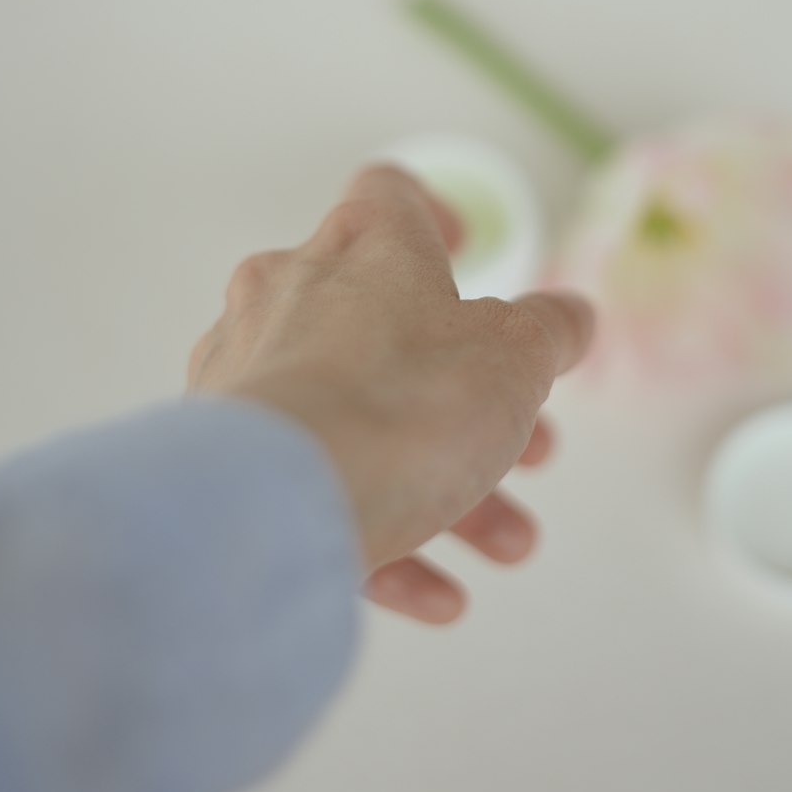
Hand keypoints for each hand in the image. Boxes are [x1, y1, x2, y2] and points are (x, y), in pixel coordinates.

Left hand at [186, 164, 594, 622]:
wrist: (276, 504)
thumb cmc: (404, 404)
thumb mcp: (516, 358)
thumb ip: (549, 329)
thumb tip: (566, 315)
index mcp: (364, 246)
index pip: (392, 195)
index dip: (435, 219)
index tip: (465, 255)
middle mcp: (291, 293)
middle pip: (393, 334)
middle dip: (470, 400)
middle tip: (526, 448)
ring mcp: (248, 372)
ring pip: (361, 420)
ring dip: (442, 484)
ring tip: (503, 544)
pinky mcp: (224, 455)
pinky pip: (316, 487)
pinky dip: (380, 534)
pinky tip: (437, 596)